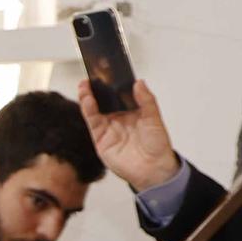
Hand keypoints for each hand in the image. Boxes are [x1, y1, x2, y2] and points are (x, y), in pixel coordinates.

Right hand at [76, 78, 180, 192]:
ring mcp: (108, 128)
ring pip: (94, 110)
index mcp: (132, 111)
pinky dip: (88, 111)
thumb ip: (146, 100)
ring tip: (85, 86)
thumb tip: (139, 83)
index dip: (112, 83)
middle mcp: (118, 118)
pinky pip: (92, 122)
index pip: (119, 93)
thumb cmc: (157, 146)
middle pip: (103, 100)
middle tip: (92, 75)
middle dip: (96, 88)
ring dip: (88, 97)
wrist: (153, 169)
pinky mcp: (100, 139)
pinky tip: (88, 101)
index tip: (107, 71)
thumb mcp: (155, 119)